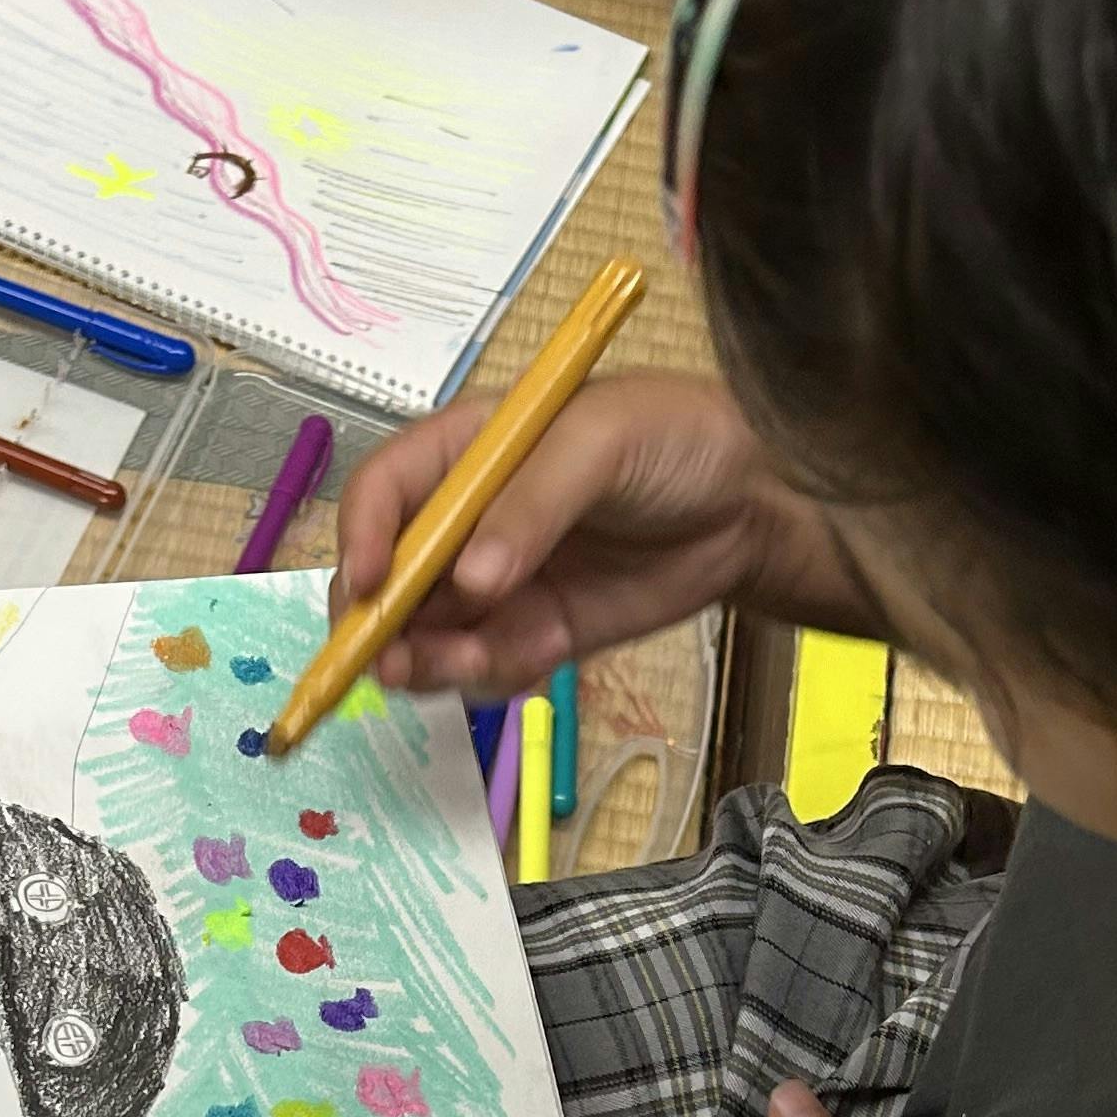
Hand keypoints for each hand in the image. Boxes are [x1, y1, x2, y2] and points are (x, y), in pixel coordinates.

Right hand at [331, 373, 858, 695]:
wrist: (755, 503)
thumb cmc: (676, 438)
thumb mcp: (601, 441)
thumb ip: (533, 504)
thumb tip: (472, 579)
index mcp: (466, 452)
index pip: (384, 491)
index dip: (361, 536)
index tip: (368, 586)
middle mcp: (466, 520)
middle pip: (386, 576)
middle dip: (376, 620)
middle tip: (390, 658)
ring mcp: (496, 584)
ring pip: (424, 634)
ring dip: (423, 660)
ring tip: (463, 663)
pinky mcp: (535, 634)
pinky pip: (482, 668)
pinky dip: (482, 678)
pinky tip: (515, 664)